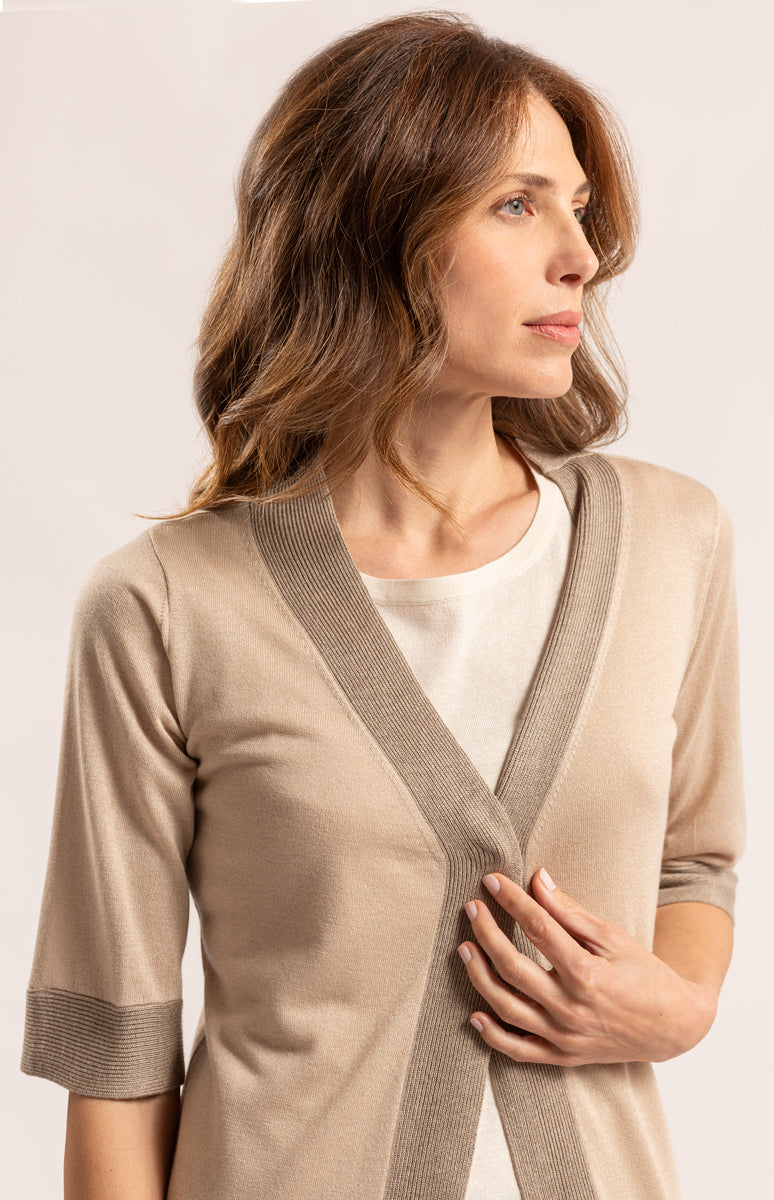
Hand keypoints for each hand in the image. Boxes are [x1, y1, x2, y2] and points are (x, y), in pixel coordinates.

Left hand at [457, 869, 717, 1065]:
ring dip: (480, 976)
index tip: (493, 881)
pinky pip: (520, 1050)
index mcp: (587, 973)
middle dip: (486, 934)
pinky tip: (475, 1014)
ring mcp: (565, 1036)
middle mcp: (571, 1008)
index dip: (513, 902)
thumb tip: (537, 880)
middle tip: (471, 909)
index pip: (538, 929)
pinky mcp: (564, 1056)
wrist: (675, 1026)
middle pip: (513, 968)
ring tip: (464, 949)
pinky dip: (493, 1035)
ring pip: (508, 1008)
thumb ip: (571, 912)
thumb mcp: (613, 937)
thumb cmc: (645, 975)